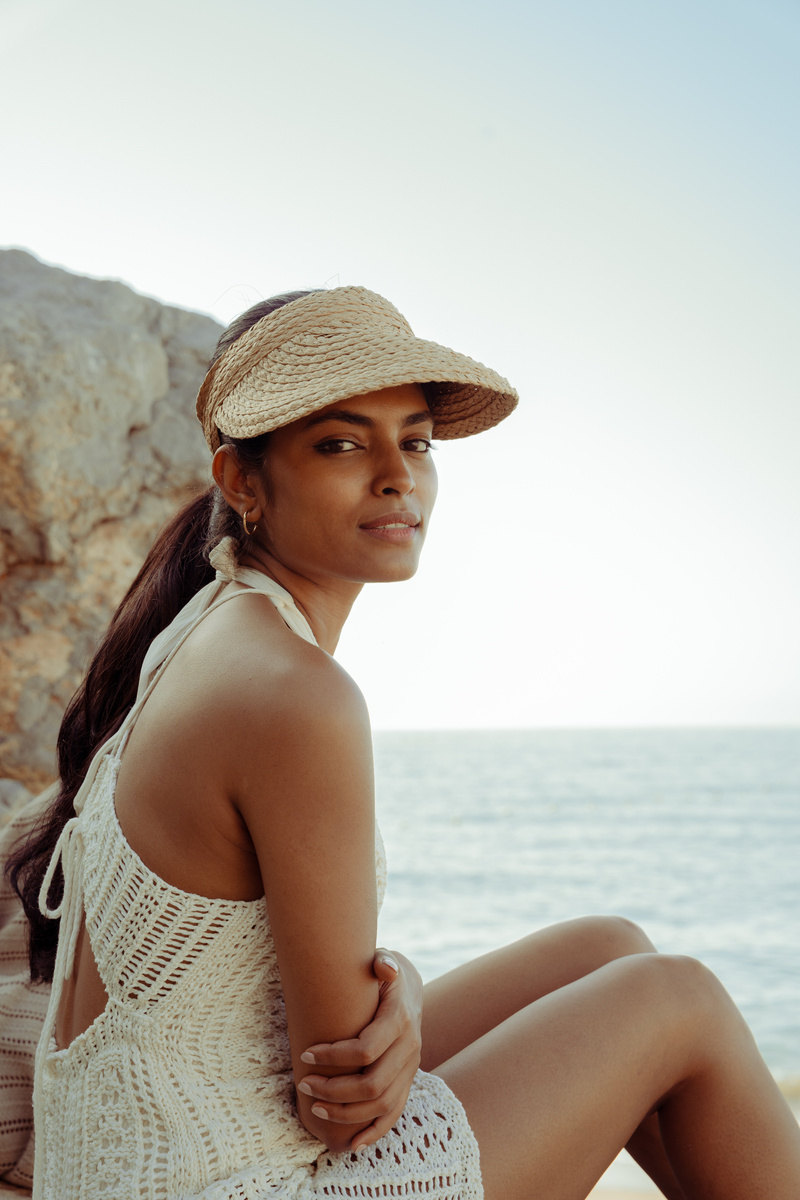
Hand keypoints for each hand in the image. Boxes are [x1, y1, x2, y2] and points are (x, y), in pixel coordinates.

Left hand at [297, 948, 421, 1150]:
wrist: (410, 987)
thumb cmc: (384, 974)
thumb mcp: (384, 960)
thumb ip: (383, 961)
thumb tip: (384, 966)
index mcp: (400, 1019)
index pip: (365, 1049)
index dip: (334, 1057)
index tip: (306, 1055)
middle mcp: (409, 1047)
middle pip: (372, 1084)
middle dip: (334, 1090)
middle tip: (304, 1084)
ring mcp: (410, 1068)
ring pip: (382, 1104)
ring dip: (347, 1112)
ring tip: (315, 1107)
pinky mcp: (407, 1081)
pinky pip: (395, 1114)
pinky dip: (374, 1132)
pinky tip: (352, 1144)